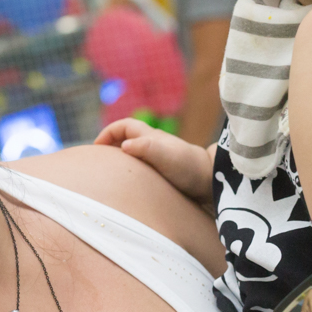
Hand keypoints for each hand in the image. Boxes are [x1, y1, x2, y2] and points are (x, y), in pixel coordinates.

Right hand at [94, 118, 213, 203]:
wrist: (215, 181)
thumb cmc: (190, 169)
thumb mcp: (166, 157)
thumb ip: (146, 148)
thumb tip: (124, 146)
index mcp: (152, 137)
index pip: (124, 126)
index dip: (108, 132)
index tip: (96, 147)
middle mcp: (156, 145)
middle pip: (128, 137)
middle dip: (111, 144)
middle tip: (99, 161)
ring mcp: (162, 158)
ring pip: (136, 152)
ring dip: (122, 158)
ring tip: (112, 174)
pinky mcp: (167, 172)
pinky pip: (144, 166)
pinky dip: (133, 170)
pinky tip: (132, 185)